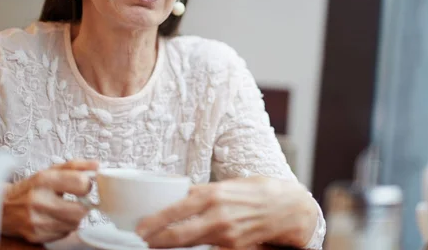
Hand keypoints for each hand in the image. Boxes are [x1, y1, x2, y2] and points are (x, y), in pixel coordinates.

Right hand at [0, 159, 97, 242]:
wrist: (2, 207)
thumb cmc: (30, 187)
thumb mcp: (50, 171)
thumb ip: (76, 166)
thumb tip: (97, 166)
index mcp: (44, 180)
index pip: (80, 183)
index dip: (87, 185)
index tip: (83, 186)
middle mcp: (39, 201)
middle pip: (80, 210)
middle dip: (83, 205)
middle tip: (78, 201)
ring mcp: (37, 221)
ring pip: (74, 224)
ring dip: (74, 217)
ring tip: (64, 209)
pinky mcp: (36, 235)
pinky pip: (64, 234)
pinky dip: (65, 227)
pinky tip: (56, 219)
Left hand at [136, 176, 316, 248]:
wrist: (288, 207)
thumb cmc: (256, 191)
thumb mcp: (226, 184)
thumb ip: (202, 191)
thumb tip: (177, 194)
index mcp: (213, 194)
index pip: (175, 209)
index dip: (154, 222)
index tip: (139, 228)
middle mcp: (218, 215)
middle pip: (178, 234)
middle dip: (156, 240)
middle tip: (141, 241)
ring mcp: (226, 235)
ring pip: (190, 244)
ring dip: (171, 245)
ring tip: (156, 244)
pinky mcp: (234, 248)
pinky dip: (194, 248)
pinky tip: (184, 248)